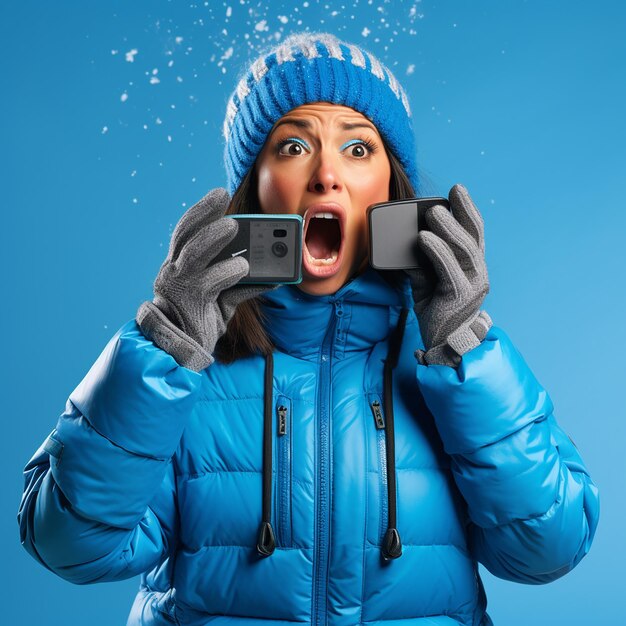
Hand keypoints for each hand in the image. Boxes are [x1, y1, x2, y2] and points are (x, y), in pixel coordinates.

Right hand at [136, 188, 274, 371]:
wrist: (181, 354)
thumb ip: (239, 282)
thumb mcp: (220, 297)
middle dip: (204, 212)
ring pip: (194, 253)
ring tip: (234, 225)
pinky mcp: (193, 303)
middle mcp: (173, 272)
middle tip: (221, 195)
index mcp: (178, 266)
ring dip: (214, 237)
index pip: (186, 232)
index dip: (201, 211)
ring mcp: (180, 287)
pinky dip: (232, 271)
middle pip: (186, 235)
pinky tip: (247, 267)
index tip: (218, 194)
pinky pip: (215, 282)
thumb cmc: (201, 321)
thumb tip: (272, 273)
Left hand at [406, 184, 491, 366]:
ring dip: (448, 228)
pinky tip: (424, 238)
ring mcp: (472, 285)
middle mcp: (478, 273)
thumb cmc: (437, 312)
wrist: (444, 345)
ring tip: (433, 213)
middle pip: (473, 236)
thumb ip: (421, 263)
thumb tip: (406, 244)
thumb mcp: (426, 282)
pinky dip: (436, 250)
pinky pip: (448, 268)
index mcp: (472, 267)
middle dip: (463, 211)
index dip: (468, 210)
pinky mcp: (458, 296)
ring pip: (463, 249)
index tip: (457, 191)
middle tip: (449, 194)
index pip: (474, 233)